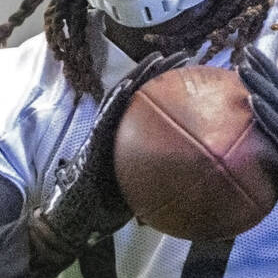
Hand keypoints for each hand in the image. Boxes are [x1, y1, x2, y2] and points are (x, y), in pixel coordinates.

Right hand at [33, 51, 187, 260]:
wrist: (74, 221)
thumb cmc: (105, 211)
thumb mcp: (143, 194)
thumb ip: (164, 183)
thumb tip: (203, 186)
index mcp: (128, 138)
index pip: (152, 107)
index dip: (171, 88)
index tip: (194, 74)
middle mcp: (116, 130)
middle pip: (141, 93)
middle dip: (161, 71)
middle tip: (185, 55)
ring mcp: (102, 133)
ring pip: (122, 96)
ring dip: (140, 74)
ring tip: (161, 57)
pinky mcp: (91, 141)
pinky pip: (106, 116)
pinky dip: (117, 99)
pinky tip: (130, 84)